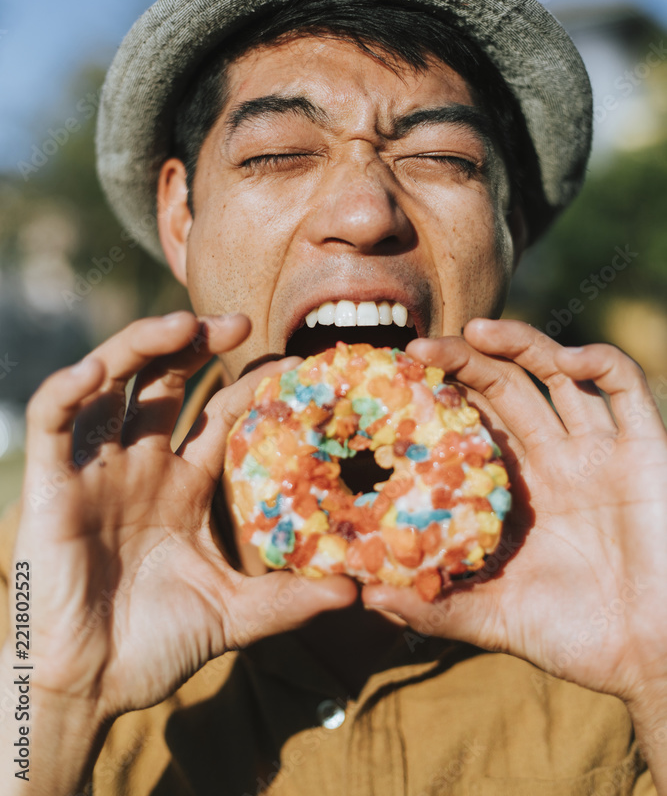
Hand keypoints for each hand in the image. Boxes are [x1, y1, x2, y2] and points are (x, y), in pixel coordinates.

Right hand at [8, 312, 354, 724]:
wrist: (88, 688)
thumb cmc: (157, 647)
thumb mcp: (234, 614)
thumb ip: (289, 599)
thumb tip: (357, 591)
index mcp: (184, 484)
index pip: (220, 414)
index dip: (252, 384)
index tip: (296, 362)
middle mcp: (142, 465)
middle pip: (166, 380)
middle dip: (197, 343)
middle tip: (239, 321)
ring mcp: (97, 469)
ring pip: (113, 382)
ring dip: (143, 345)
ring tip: (184, 325)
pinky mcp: (52, 482)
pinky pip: (53, 418)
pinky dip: (69, 387)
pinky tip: (97, 369)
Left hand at [362, 319, 666, 709]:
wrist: (654, 658)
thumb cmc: (577, 640)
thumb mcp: (495, 618)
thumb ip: (436, 607)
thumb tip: (367, 598)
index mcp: (519, 488)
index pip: (472, 423)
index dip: (439, 396)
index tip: (397, 380)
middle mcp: (556, 458)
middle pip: (507, 387)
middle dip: (466, 360)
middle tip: (423, 347)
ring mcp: (600, 449)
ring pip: (558, 373)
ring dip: (521, 343)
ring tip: (478, 330)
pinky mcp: (646, 449)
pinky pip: (627, 386)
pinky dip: (599, 360)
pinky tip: (567, 359)